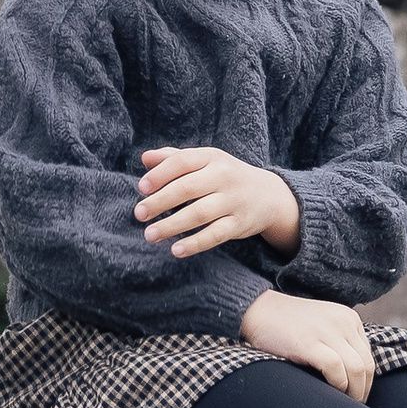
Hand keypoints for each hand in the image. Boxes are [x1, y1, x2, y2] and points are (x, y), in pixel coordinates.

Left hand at [136, 145, 299, 259]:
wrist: (268, 195)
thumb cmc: (224, 177)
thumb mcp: (204, 162)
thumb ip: (174, 158)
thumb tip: (145, 158)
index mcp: (211, 157)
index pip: (182, 161)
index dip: (160, 174)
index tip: (141, 188)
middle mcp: (224, 176)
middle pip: (188, 188)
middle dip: (160, 201)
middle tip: (139, 214)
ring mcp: (233, 200)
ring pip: (200, 213)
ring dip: (172, 225)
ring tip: (149, 235)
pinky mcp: (240, 224)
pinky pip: (215, 235)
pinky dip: (195, 243)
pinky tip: (175, 250)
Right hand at [241, 288, 374, 401]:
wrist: (257, 311)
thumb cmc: (288, 326)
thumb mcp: (323, 326)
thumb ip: (340, 343)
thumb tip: (355, 378)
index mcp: (349, 318)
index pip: (368, 356)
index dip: (366, 382)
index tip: (356, 396)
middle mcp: (343, 322)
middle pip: (366, 365)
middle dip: (363, 391)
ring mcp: (326, 331)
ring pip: (356, 369)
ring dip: (353, 393)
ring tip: (344, 407)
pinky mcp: (308, 342)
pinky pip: (336, 369)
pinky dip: (338, 386)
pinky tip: (330, 395)